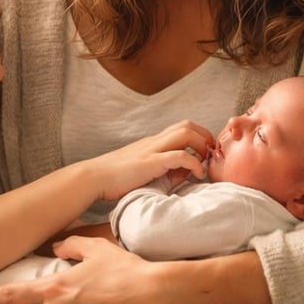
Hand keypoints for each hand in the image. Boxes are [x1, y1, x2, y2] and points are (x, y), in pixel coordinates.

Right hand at [88, 120, 212, 200]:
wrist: (92, 178)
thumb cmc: (114, 178)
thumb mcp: (143, 171)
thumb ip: (163, 170)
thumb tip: (186, 174)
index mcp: (152, 142)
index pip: (181, 128)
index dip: (199, 135)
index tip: (206, 151)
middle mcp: (154, 141)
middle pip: (186, 125)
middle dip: (205, 136)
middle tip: (210, 154)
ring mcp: (152, 149)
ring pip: (185, 133)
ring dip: (201, 144)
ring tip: (205, 161)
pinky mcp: (150, 162)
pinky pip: (179, 156)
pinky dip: (194, 163)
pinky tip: (197, 174)